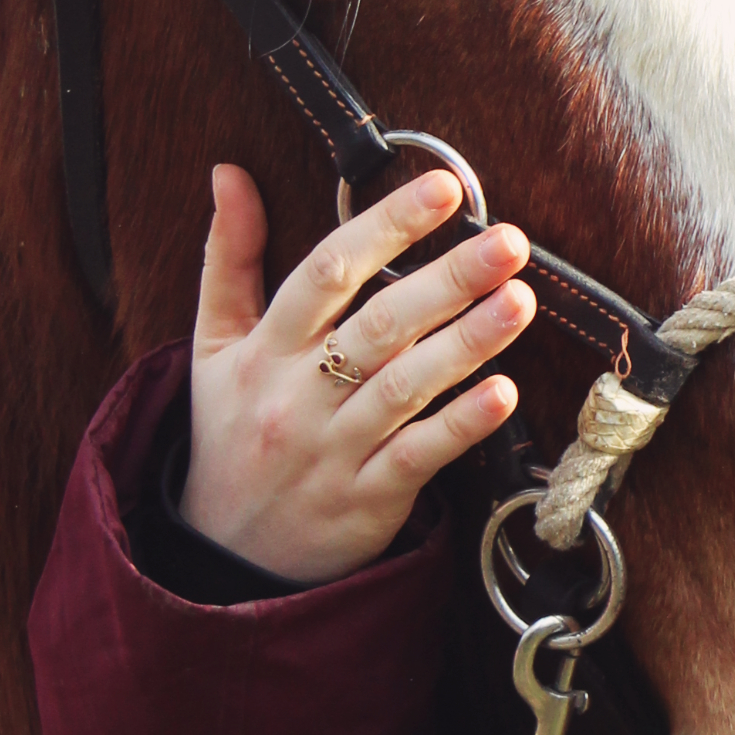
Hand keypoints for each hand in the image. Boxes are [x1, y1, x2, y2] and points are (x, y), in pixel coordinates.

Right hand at [179, 164, 533, 585]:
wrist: (224, 561)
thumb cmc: (229, 434)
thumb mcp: (213, 346)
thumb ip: (228, 258)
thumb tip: (230, 173)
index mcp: (265, 349)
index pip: (327, 272)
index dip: (386, 225)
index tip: (442, 188)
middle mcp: (299, 395)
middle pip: (379, 325)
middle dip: (448, 279)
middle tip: (508, 242)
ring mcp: (335, 450)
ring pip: (406, 387)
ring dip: (468, 341)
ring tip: (521, 300)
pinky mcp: (367, 501)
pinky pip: (418, 457)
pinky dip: (461, 425)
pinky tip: (504, 393)